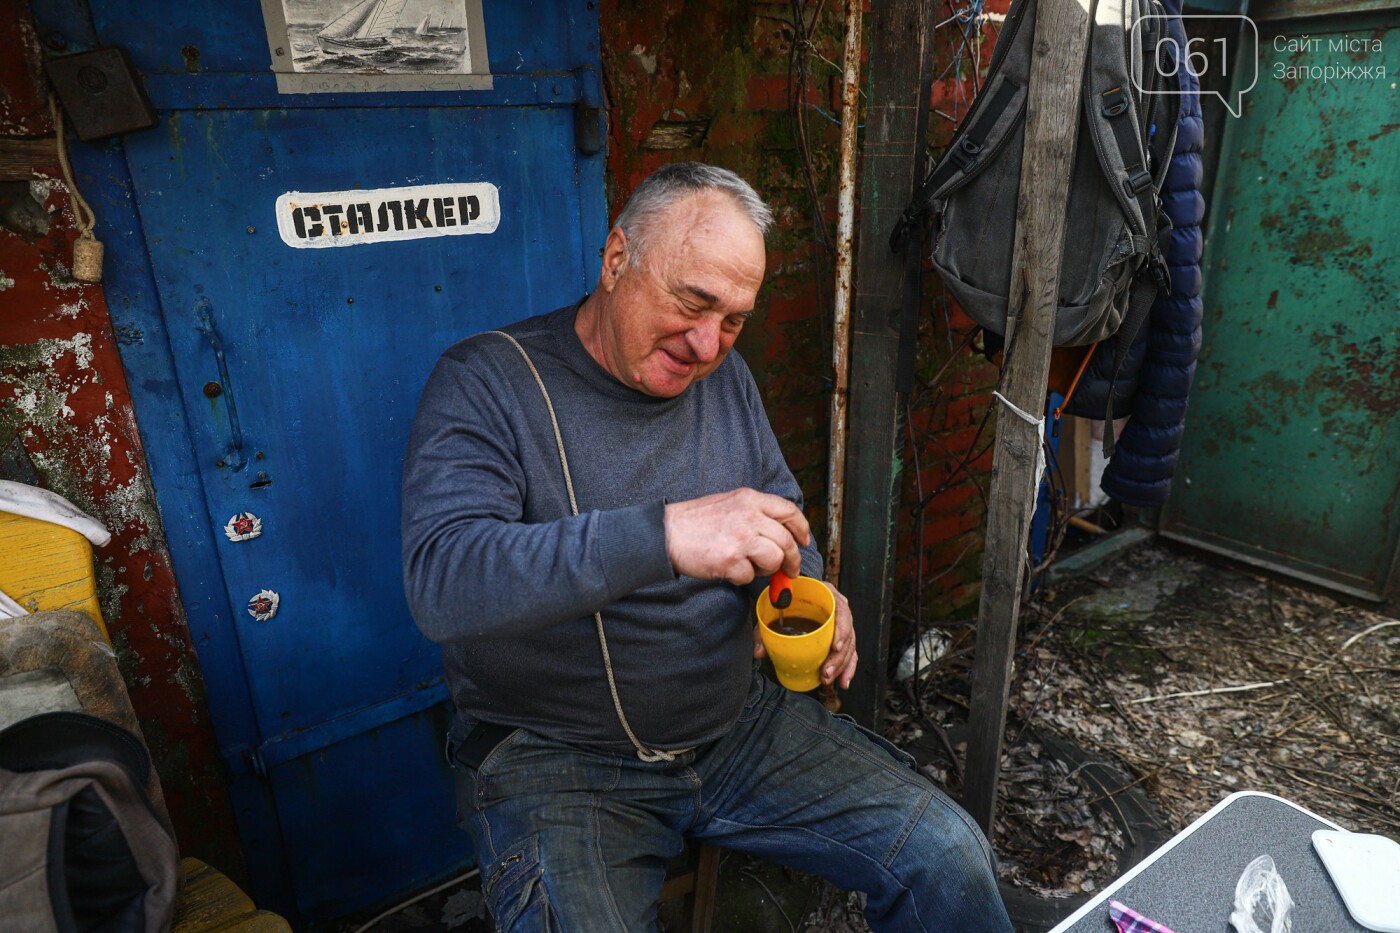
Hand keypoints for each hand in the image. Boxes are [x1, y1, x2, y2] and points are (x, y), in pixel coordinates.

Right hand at [664, 488, 809, 584]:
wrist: (666, 533)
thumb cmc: (694, 521)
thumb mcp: (729, 503)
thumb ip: (754, 514)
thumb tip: (779, 536)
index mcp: (750, 499)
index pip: (789, 511)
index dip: (801, 528)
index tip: (804, 540)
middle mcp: (749, 515)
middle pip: (787, 541)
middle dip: (792, 560)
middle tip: (790, 570)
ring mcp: (741, 538)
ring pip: (774, 559)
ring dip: (767, 570)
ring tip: (751, 567)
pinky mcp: (731, 559)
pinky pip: (750, 576)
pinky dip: (742, 578)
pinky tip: (729, 569)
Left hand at [753, 581, 857, 689]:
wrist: (790, 594)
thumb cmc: (786, 600)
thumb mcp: (773, 610)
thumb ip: (764, 630)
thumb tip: (759, 652)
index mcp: (827, 595)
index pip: (841, 610)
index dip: (842, 629)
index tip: (836, 647)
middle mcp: (837, 609)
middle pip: (848, 634)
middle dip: (838, 657)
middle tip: (825, 672)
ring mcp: (840, 624)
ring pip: (848, 647)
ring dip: (841, 666)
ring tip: (827, 679)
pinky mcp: (840, 638)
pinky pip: (849, 654)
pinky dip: (846, 669)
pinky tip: (842, 682)